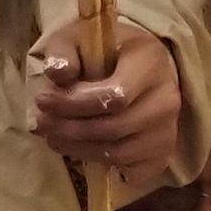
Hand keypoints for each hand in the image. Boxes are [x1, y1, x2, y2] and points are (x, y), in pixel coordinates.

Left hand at [29, 26, 180, 180]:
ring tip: (54, 137)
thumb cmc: (107, 50)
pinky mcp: (163, 154)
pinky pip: (132, 173)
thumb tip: (56, 73)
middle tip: (42, 124)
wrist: (141, 65)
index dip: (73, 104)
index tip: (43, 100)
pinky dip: (103, 166)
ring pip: (119, 153)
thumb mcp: (80, 37)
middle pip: (114, 128)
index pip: (114, 96)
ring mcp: (168, 130)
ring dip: (79, 150)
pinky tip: (82, 151)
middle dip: (70, 129)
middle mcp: (166, 99)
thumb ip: (64, 50)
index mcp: (150, 62)